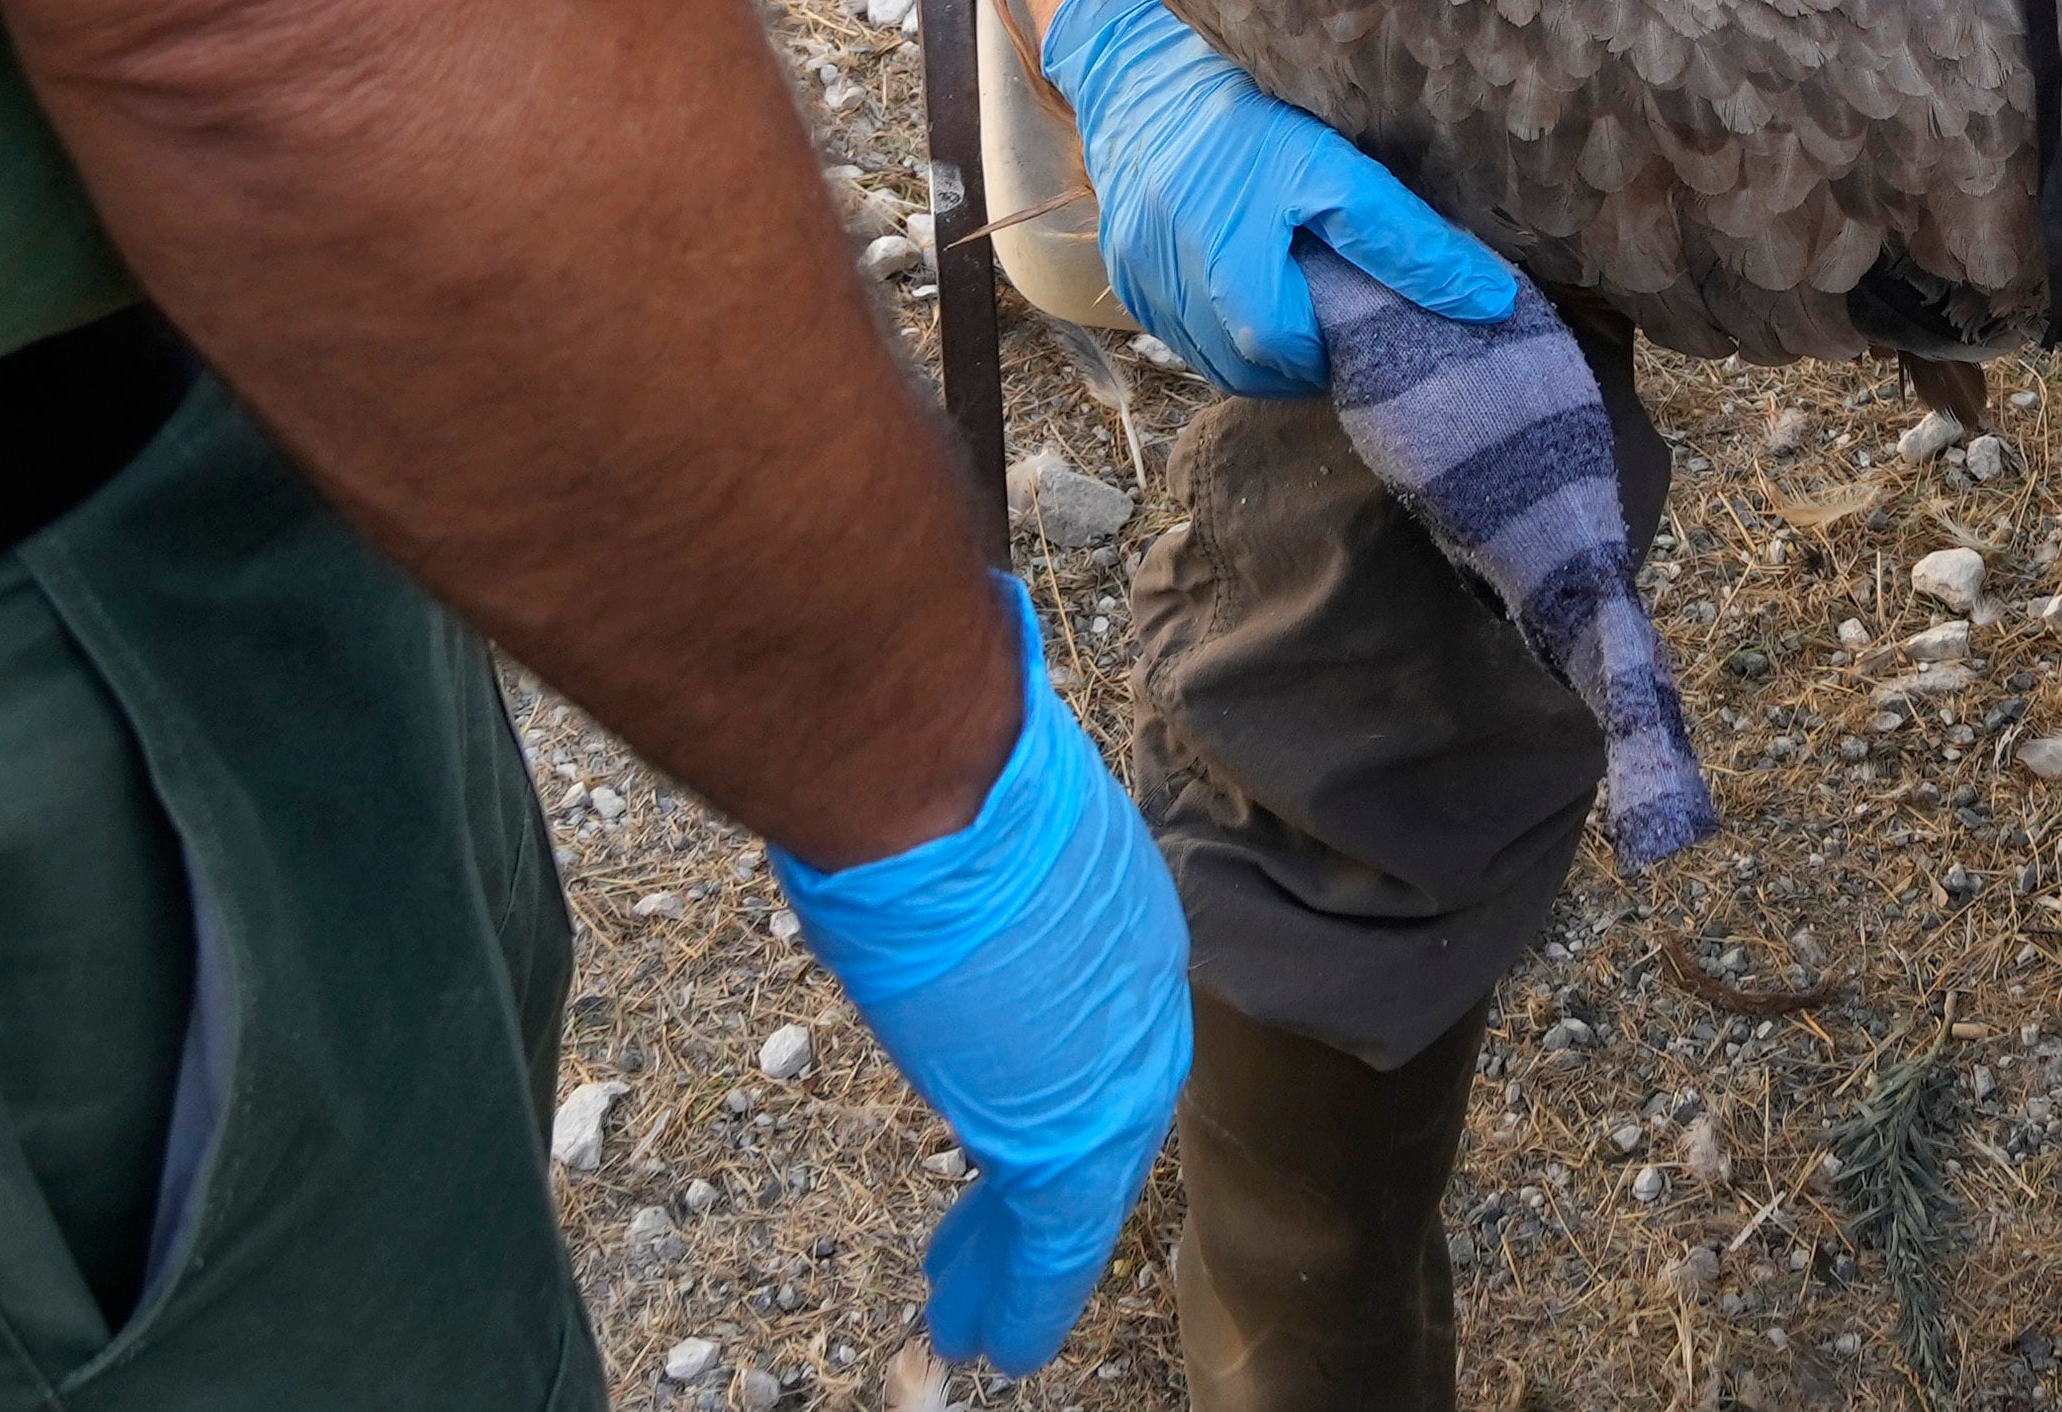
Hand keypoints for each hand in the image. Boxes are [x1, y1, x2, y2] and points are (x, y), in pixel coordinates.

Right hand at [772, 579, 1190, 1375]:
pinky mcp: (1066, 1122)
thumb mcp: (967, 767)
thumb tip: (924, 719)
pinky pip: (1051, 1232)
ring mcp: (1111, 1055)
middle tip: (1007, 1238)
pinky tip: (993, 1341)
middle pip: (1100, 1102)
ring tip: (975, 1317)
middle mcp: (1138, 980)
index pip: (1104, 1008)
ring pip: (1072, 1186)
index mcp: (1116, 899)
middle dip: (1056, 1176)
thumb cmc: (933, 735)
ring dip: (1016, 1255)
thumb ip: (966, 789)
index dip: (1064, 1062)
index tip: (1027, 1093)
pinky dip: (1022, 1291)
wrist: (937, 769)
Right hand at [1039, 0, 1521, 398]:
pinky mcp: (1122, 266)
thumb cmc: (1251, 103)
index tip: (1376, 324)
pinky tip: (1253, 288)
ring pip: (1210, 356)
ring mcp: (1140, 278)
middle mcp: (1175, 282)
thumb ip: (1409, 243)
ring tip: (1307, 307)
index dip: (1338, 351)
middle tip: (1348, 318)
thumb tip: (1488, 302)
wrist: (1143, 56)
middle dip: (1302, 357)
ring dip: (1261, 350)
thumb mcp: (1338, 167)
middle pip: (1246, 368)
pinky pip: (1176, 327)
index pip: (1290, 354)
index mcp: (1229, 264)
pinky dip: (1219, 327)